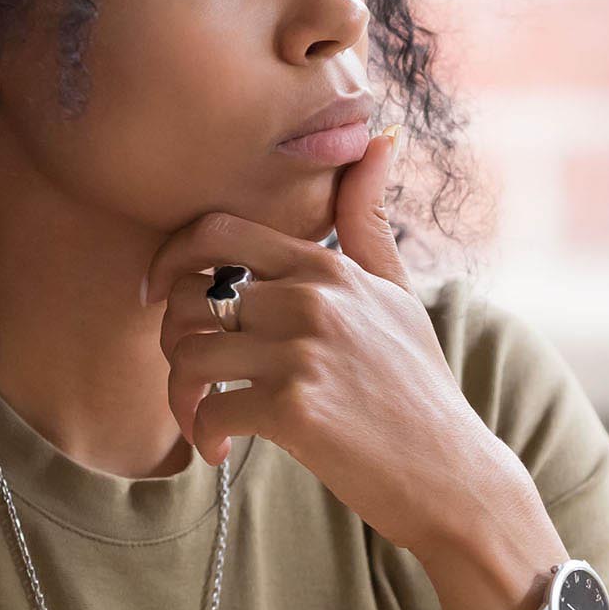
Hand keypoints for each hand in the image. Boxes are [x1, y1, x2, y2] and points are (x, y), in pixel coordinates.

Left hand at [141, 128, 510, 557]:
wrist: (452, 474)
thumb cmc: (416, 384)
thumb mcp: (397, 291)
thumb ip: (367, 220)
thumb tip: (379, 135)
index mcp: (326, 266)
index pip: (216, 231)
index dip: (169, 257)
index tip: (156, 292)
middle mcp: (312, 298)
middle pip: (189, 296)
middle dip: (172, 336)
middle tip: (189, 372)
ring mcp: (303, 351)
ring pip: (188, 353)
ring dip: (181, 393)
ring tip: (202, 415)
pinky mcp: (294, 408)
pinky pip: (209, 409)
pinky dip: (203, 434)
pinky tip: (221, 448)